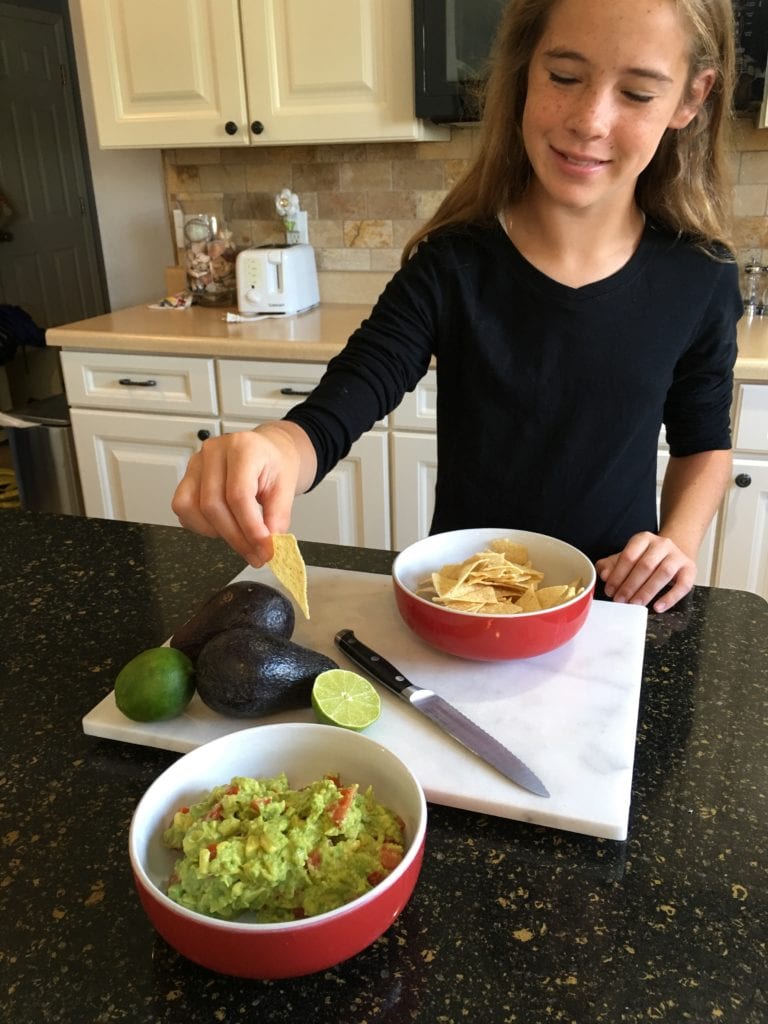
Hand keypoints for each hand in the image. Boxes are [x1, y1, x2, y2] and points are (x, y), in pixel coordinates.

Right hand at [171, 424, 306, 565]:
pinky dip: (201, 526)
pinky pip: (183, 508)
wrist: (265, 452)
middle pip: (213, 505)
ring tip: (240, 538)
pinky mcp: (186, 477)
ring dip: (216, 533)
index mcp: (242, 448)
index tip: (264, 550)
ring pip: (192, 508)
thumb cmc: (274, 464)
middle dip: (235, 538)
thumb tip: (268, 545)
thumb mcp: (286, 487)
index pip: (238, 495)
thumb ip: (278, 517)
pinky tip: (222, 526)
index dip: (250, 528)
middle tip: (255, 555)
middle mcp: (214, 452)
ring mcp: (196, 463)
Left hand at [595, 531, 695, 612]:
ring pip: (663, 573)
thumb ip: (612, 565)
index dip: (618, 575)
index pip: (629, 556)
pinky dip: (670, 598)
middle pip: (645, 565)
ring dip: (647, 591)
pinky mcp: (690, 569)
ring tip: (636, 604)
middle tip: (621, 600)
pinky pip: (683, 585)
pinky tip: (658, 607)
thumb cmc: (647, 558)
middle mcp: (662, 544)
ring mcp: (678, 556)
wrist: (674, 554)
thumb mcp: (627, 558)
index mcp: (643, 539)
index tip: (610, 590)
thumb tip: (604, 574)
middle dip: (630, 585)